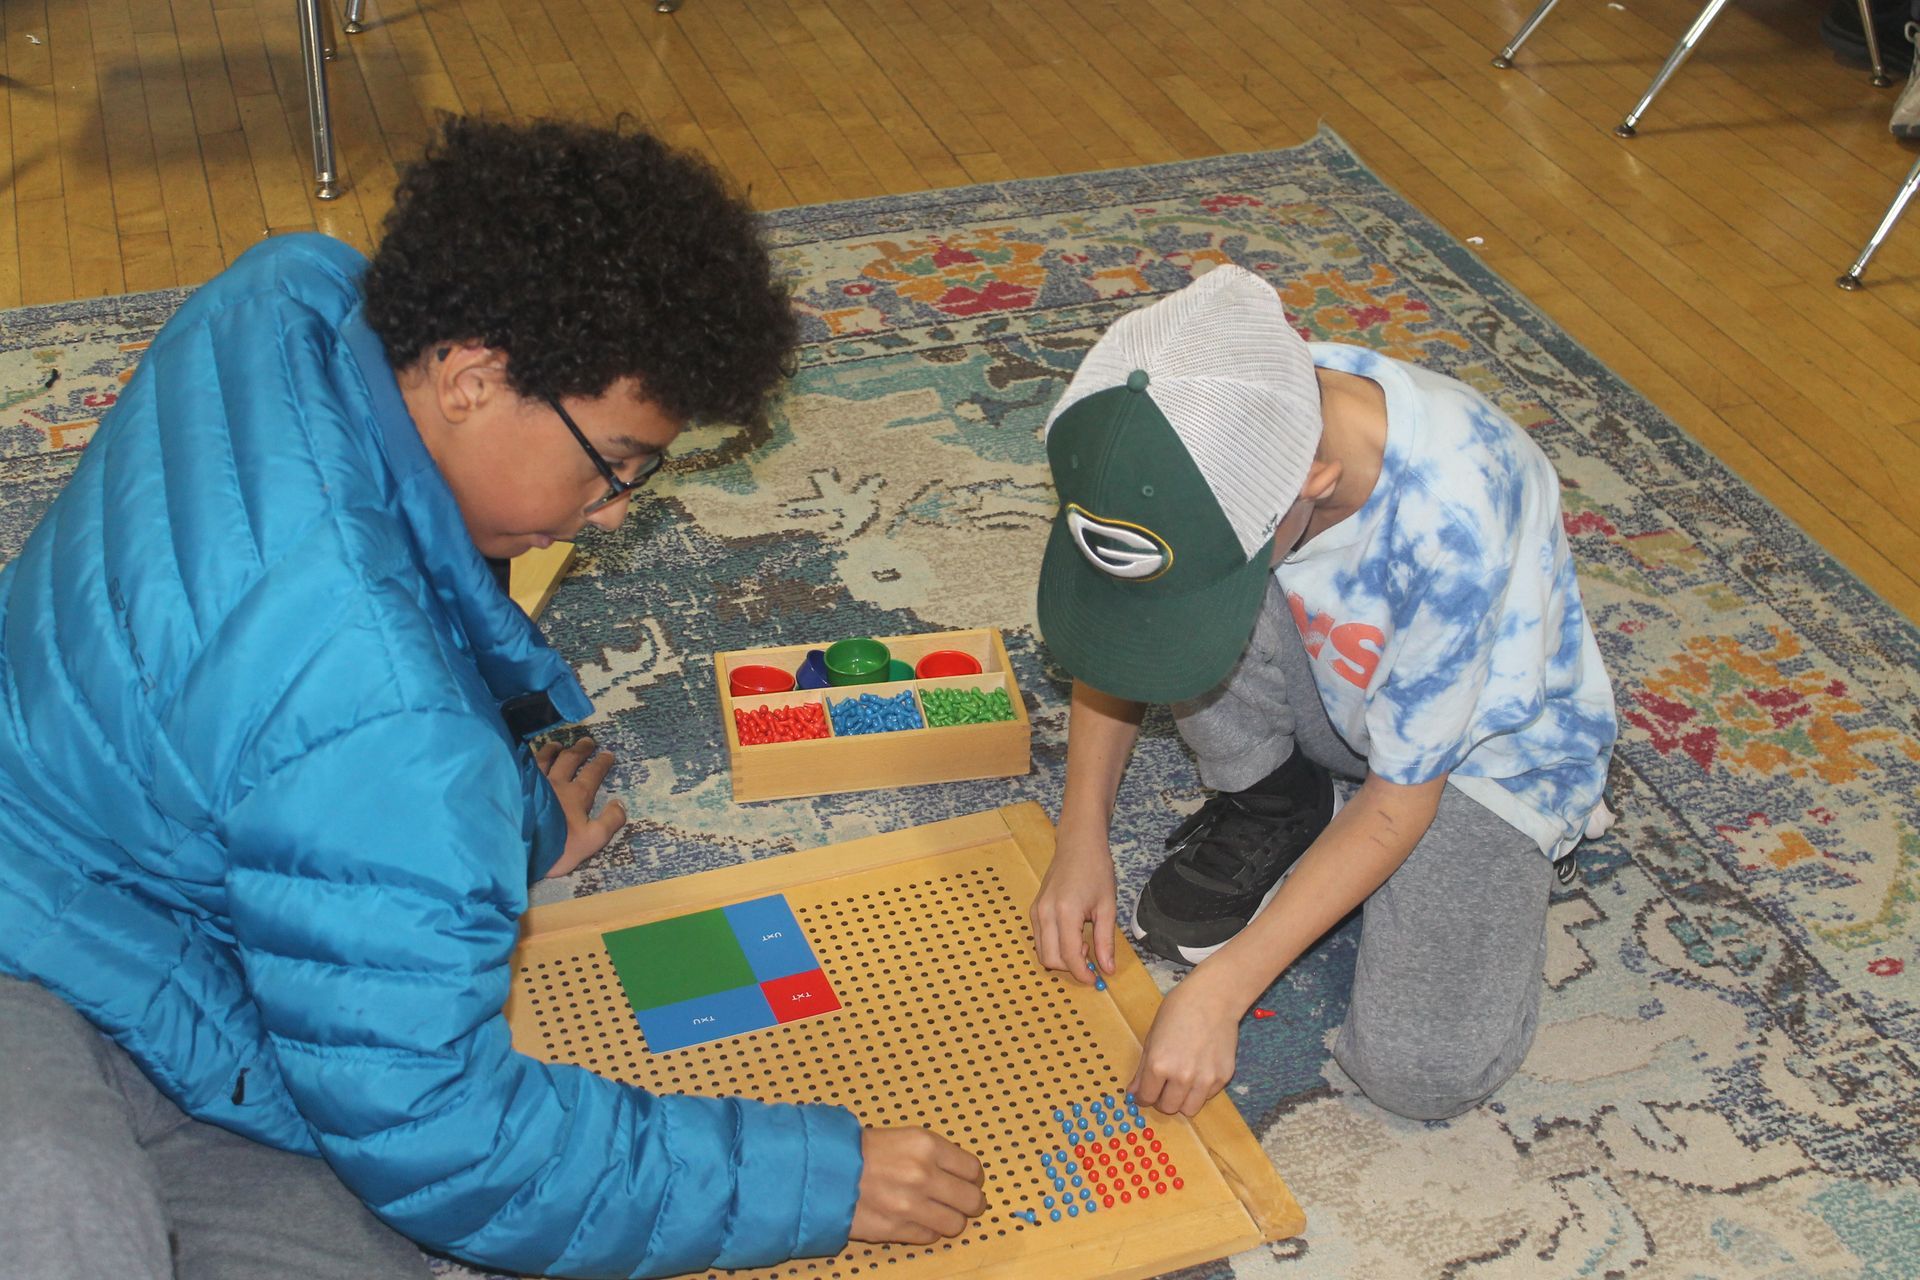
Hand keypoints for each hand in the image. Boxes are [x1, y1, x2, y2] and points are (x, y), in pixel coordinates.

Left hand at [535, 736, 626, 877]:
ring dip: (553, 750)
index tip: (608, 753)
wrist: (521, 851)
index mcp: (576, 795)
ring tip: (557, 744)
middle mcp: (556, 783)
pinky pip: (523, 767)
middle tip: (587, 741)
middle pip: (569, 760)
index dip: (601, 763)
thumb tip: (620, 802)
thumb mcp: (593, 840)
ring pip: (544, 759)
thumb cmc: (559, 848)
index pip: (592, 773)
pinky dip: (527, 758)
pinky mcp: (514, 788)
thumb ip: (610, 821)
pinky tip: (525, 758)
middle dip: (580, 750)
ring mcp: (533, 784)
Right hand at [848, 1127, 985, 1244]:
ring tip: (940, 1214)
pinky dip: (927, 1231)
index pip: (973, 1170)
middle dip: (971, 1203)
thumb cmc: (862, 1150)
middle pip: (971, 1200)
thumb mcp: (904, 1137)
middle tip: (964, 1203)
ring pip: (955, 1224)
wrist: (822, 1170)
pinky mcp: (895, 1229)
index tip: (968, 1182)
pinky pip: (929, 1236)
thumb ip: (934, 1154)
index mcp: (927, 1146)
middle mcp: (923, 1175)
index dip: (973, 1178)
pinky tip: (916, 1220)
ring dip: (951, 1220)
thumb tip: (963, 1175)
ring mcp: (910, 1206)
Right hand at [1030, 824, 1116, 985]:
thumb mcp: (1107, 906)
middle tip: (1091, 960)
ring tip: (1082, 943)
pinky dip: (1054, 946)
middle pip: (1050, 959)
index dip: (1083, 973)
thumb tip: (1107, 969)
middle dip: (1071, 968)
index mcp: (1065, 911)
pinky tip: (1072, 935)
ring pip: (1041, 952)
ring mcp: (1036, 911)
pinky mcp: (1033, 909)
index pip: (1069, 956)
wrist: (1078, 845)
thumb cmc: (1096, 870)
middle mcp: (1045, 913)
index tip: (1096, 979)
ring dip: (1061, 958)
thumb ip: (1106, 940)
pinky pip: (1039, 939)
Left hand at [1129, 963, 1242, 1117]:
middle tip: (1164, 1088)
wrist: (1213, 998)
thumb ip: (1142, 1070)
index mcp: (1159, 1065)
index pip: (1147, 1098)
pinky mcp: (1223, 1077)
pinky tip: (1200, 1069)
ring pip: (1189, 1109)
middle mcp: (1182, 1077)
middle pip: (1169, 1108)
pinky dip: (1201, 1090)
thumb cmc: (1177, 1011)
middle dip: (1162, 1101)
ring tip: (1182, 1083)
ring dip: (1182, 1100)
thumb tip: (1133, 1094)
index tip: (1145, 1093)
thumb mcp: (1151, 1037)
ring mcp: (1205, 1079)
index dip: (1144, 1097)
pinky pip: (1208, 1096)